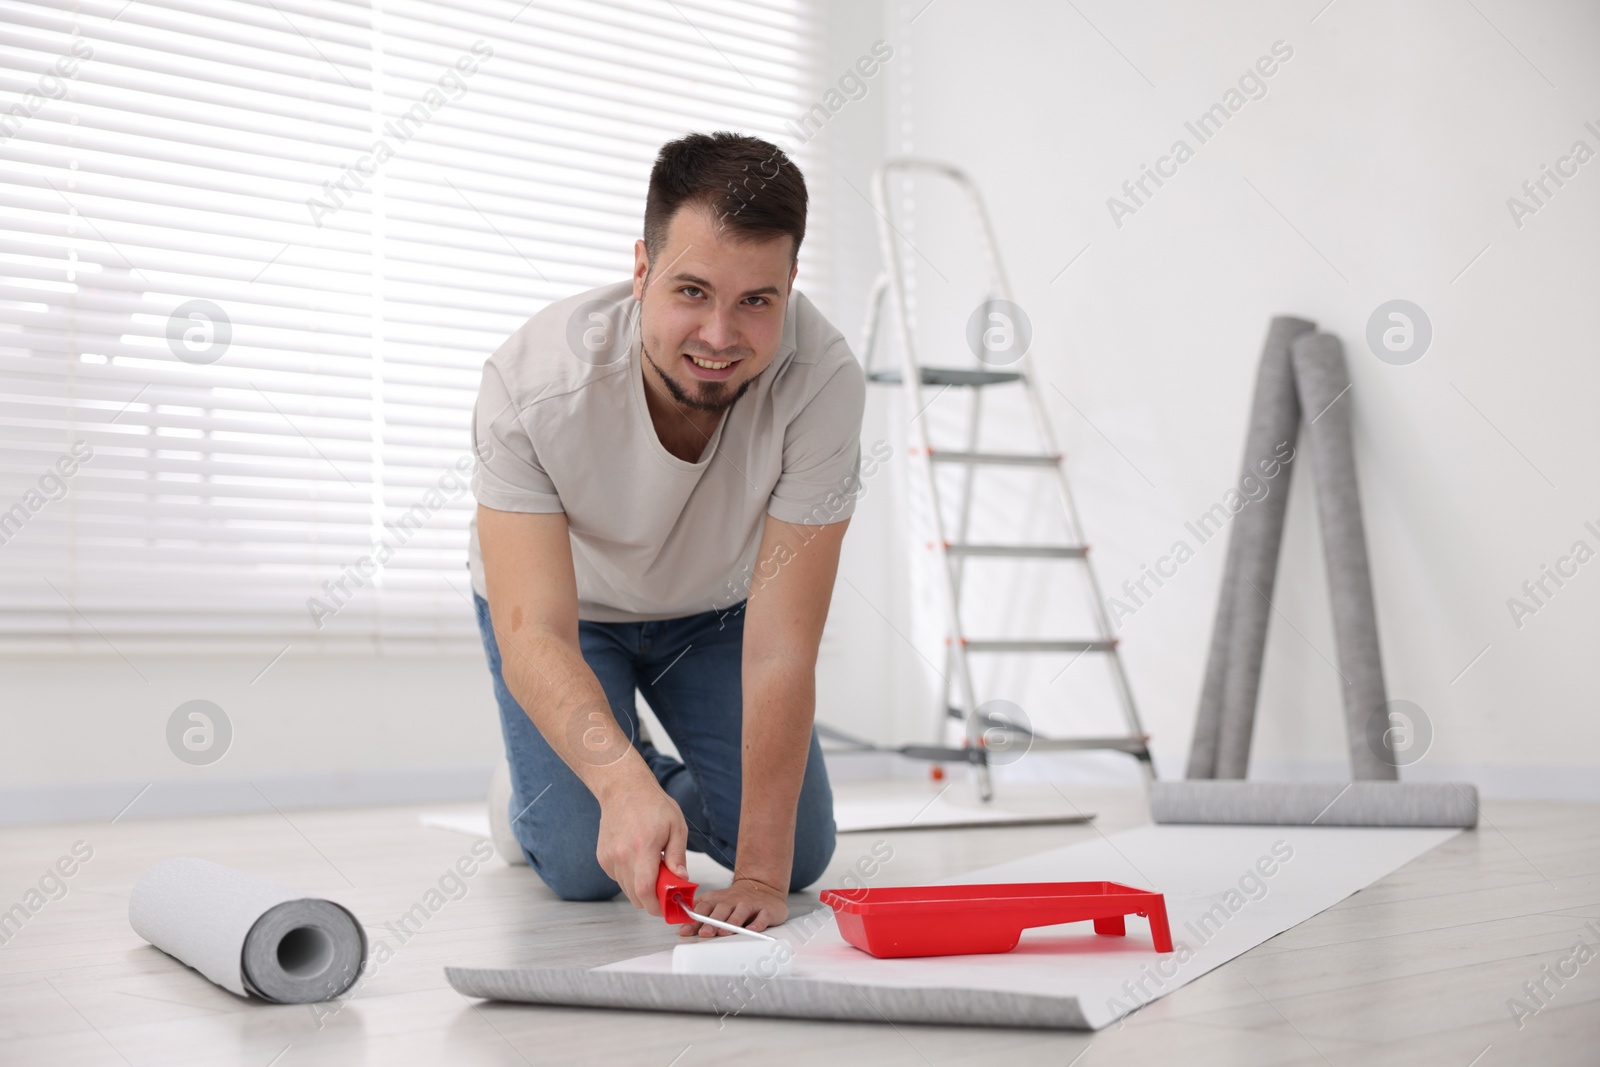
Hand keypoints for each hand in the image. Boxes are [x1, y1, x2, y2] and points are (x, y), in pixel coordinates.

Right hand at [595, 774, 686, 915]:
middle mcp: (622, 855)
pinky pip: (618, 878)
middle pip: (635, 896)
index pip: (644, 890)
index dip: (656, 906)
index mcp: (642, 847)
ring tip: (652, 867)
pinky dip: (630, 876)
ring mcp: (609, 857)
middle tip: (665, 888)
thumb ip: (678, 856)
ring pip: (626, 889)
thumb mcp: (676, 827)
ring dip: (641, 887)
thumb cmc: (652, 805)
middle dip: (652, 899)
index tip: (667, 908)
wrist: (624, 789)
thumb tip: (681, 880)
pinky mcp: (602, 858)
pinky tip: (637, 859)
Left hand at [680, 875, 787, 937]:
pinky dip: (757, 924)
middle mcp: (732, 901)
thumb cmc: (734, 901)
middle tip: (704, 933)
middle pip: (721, 910)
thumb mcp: (714, 902)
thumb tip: (680, 925)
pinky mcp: (766, 910)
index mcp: (717, 900)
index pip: (703, 909)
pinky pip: (762, 916)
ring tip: (724, 932)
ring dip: (732, 921)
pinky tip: (752, 930)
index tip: (685, 931)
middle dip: (712, 922)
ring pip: (741, 911)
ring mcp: (750, 904)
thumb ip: (699, 912)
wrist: (762, 888)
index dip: (694, 920)